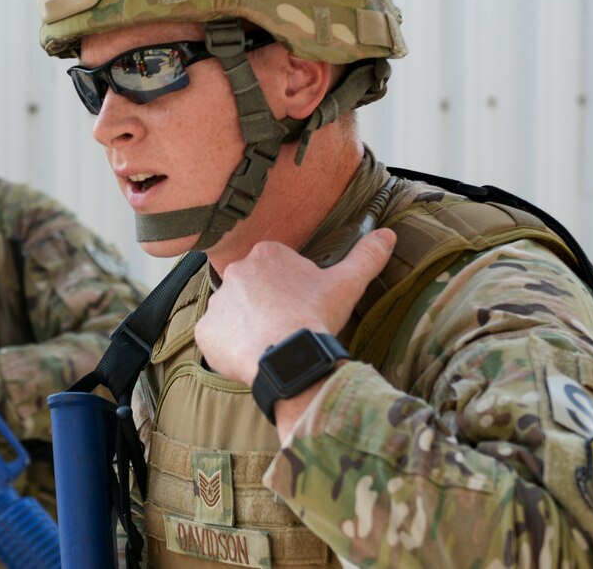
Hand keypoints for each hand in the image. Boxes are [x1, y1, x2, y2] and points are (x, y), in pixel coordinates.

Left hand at [194, 228, 395, 386]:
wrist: (286, 355)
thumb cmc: (314, 315)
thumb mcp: (347, 283)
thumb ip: (365, 256)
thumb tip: (387, 235)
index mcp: (265, 255)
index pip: (276, 269)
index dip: (291, 289)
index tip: (302, 306)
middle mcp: (235, 272)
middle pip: (252, 290)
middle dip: (267, 306)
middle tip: (287, 326)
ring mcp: (217, 302)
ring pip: (233, 313)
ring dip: (247, 326)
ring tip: (271, 345)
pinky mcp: (205, 331)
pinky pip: (215, 337)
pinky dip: (229, 347)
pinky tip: (250, 356)